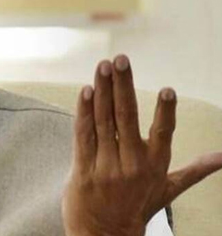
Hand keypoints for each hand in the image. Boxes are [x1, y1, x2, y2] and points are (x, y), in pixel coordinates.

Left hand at [62, 55, 221, 235]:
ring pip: (103, 121)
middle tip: (121, 59)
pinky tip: (86, 91)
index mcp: (154, 165)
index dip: (165, 112)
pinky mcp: (83, 170)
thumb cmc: (138, 207)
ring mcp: (105, 167)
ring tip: (103, 66)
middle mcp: (131, 164)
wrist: (104, 235)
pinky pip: (83, 135)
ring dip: (102, 90)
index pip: (162, 133)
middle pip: (127, 117)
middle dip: (123, 85)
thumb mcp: (168, 190)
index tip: (167, 90)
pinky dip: (83, 112)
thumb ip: (194, 170)